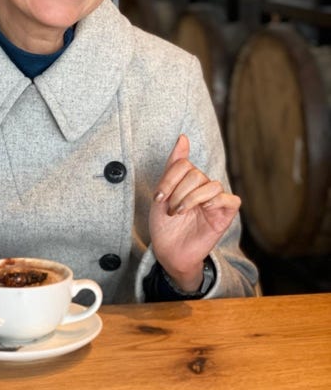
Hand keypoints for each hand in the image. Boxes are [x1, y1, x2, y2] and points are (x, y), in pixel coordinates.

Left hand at [149, 134, 240, 291]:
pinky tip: (202, 211)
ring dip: (191, 199)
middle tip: (170, 210)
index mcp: (188, 180)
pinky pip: (230, 199)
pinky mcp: (225, 214)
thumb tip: (183, 137)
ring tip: (180, 213)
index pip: (183, 164)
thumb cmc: (165, 225)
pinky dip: (214, 202)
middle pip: (195, 174)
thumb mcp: (162, 193)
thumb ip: (173, 166)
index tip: (158, 198)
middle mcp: (203, 187)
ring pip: (211, 185)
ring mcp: (215, 200)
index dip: (169, 180)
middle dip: (178, 192)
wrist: (168, 252)